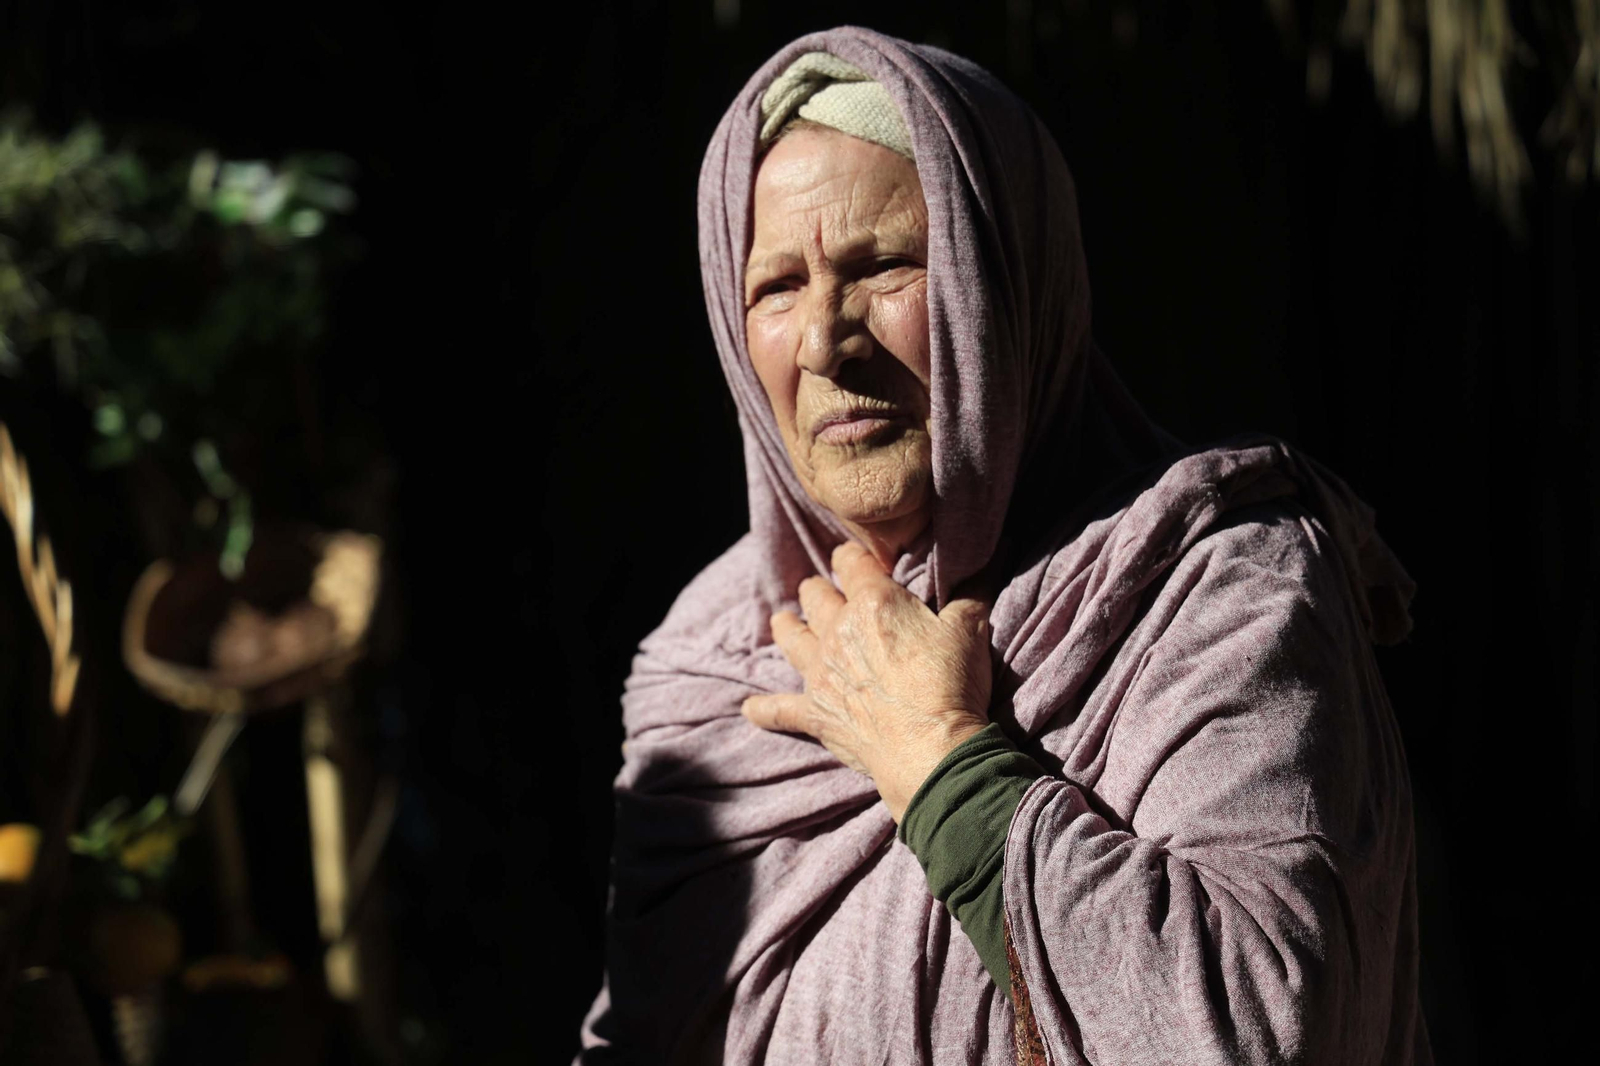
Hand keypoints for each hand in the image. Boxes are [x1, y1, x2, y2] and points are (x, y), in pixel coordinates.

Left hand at [741, 540, 993, 822]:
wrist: (931, 749)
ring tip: (781, 620)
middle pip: (816, 596)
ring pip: (791, 638)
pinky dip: (764, 710)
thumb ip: (968, 595)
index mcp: (874, 603)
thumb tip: (977, 569)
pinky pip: (779, 710)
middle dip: (818, 590)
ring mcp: (821, 673)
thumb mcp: (969, 630)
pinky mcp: (816, 713)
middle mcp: (838, 631)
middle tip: (820, 591)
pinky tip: (749, 709)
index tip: (854, 558)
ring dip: (787, 627)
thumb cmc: (952, 685)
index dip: (853, 556)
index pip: (852, 563)